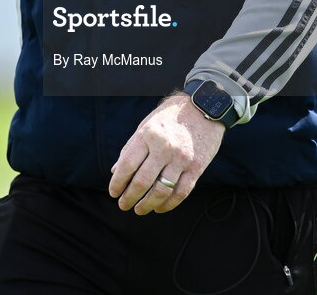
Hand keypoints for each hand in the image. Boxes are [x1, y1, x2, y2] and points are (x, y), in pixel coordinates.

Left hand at [108, 93, 224, 214]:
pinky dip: (169, 204)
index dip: (118, 182)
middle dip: (129, 197)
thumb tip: (116, 172)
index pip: (127, 164)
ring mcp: (181, 158)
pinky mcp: (196, 167)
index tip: (113, 192)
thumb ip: (131, 148)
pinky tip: (160, 208)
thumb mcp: (146, 125)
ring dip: (148, 205)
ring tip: (139, 209)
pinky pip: (181, 192)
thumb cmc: (170, 117)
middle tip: (123, 205)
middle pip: (142, 181)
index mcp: (148, 135)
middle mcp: (164, 147)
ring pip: (161, 191)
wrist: (203, 107)